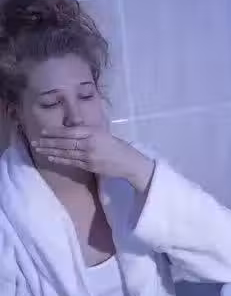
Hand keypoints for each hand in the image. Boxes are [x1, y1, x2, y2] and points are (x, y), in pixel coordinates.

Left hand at [31, 124, 154, 191]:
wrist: (130, 163)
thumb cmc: (118, 146)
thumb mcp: (104, 134)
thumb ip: (88, 132)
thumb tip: (69, 130)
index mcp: (94, 133)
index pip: (70, 132)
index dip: (55, 132)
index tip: (43, 131)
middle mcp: (89, 144)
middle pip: (65, 142)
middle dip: (49, 142)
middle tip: (36, 142)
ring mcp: (89, 156)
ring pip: (65, 153)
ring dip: (50, 151)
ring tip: (39, 149)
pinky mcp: (89, 166)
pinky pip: (71, 162)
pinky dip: (60, 159)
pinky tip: (51, 158)